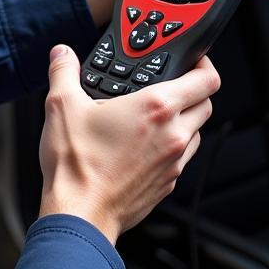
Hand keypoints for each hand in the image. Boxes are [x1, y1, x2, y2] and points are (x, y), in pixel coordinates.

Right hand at [37, 46, 219, 245]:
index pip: (205, 79)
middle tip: (172, 83)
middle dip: (193, 90)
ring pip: (197, 131)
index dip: (204, 63)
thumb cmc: (77, 165)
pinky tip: (146, 144)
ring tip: (157, 114)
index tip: (194, 59)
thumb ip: (64, 71)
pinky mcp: (168, 184)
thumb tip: (62, 53)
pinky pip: (182, 157)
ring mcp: (173, 162)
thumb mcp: (62, 105)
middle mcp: (173, 134)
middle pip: (206, 104)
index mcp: (155, 108)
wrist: (81, 215)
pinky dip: (172, 146)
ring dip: (185, 119)